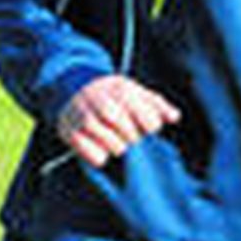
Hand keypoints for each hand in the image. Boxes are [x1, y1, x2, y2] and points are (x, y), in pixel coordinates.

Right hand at [57, 75, 181, 168]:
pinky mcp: (66, 128)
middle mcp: (94, 96)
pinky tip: (103, 154)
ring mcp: (78, 111)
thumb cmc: (116, 98)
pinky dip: (95, 154)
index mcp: (116, 86)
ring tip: (120, 147)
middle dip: (130, 134)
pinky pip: (80, 143)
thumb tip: (174, 117)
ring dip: (114, 144)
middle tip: (133, 139)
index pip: (133, 102)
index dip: (147, 121)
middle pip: (115, 117)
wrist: (76, 91)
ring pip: (94, 127)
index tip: (150, 129)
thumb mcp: (138, 95)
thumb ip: (158, 106)